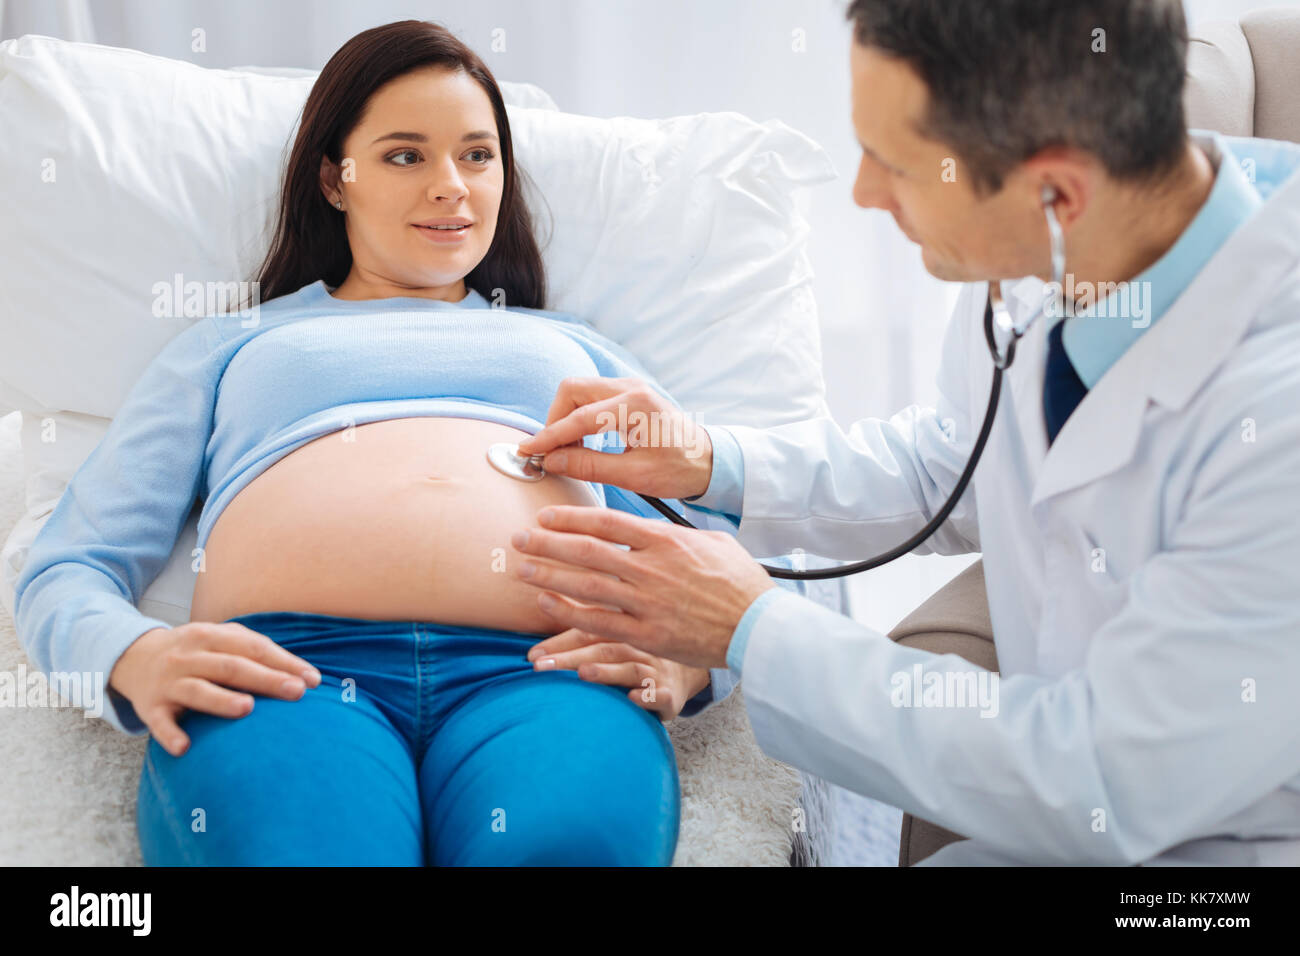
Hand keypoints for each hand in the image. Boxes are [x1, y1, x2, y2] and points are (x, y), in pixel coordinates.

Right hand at [108, 622, 322, 757]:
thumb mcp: (220, 640)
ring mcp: (168, 682)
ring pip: (197, 690)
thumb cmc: (195, 653)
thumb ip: (255, 651)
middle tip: (296, 692)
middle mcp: (189, 656)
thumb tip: (304, 674)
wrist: (133, 658)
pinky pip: (159, 723)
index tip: (312, 680)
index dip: (284, 662)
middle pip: (231, 667)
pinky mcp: (150, 707)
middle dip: (266, 679)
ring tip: (247, 709)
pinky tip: (185, 747)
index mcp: (211, 636)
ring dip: (221, 700)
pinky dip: (170, 735)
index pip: (253, 648)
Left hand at [512, 505, 775, 668]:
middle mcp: (652, 569)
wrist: (760, 625)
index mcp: (666, 540)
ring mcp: (648, 604)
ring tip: (521, 571)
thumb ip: (675, 534)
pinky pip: (599, 623)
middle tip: (518, 539)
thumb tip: (649, 527)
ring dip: (549, 577)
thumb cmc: (740, 581)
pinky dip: (569, 614)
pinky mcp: (649, 636)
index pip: (607, 521)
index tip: (545, 516)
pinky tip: (547, 606)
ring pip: (586, 587)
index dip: (570, 517)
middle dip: (547, 544)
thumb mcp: (712, 541)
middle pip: (587, 551)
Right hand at [514, 376, 713, 499]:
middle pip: (572, 390)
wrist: (708, 460)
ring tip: (569, 452)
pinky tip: (582, 444)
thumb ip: (589, 467)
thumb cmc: (679, 469)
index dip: (548, 436)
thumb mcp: (634, 476)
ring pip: (578, 391)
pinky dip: (578, 418)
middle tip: (553, 453)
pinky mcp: (628, 394)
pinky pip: (590, 398)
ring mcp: (630, 388)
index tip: (528, 451)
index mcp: (635, 406)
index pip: (578, 417)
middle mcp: (631, 388)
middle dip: (555, 420)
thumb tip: (552, 461)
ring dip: (566, 419)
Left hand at [526, 627, 710, 720]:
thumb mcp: (616, 642)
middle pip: (603, 649)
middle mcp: (639, 646)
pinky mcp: (671, 695)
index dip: (560, 643)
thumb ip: (580, 641)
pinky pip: (660, 694)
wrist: (690, 670)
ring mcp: (656, 670)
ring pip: (630, 669)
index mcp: (623, 631)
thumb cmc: (639, 657)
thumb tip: (530, 653)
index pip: (588, 633)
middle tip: (541, 668)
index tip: (532, 656)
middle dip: (570, 658)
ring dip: (606, 671)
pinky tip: (631, 698)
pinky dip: (646, 696)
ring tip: (583, 674)